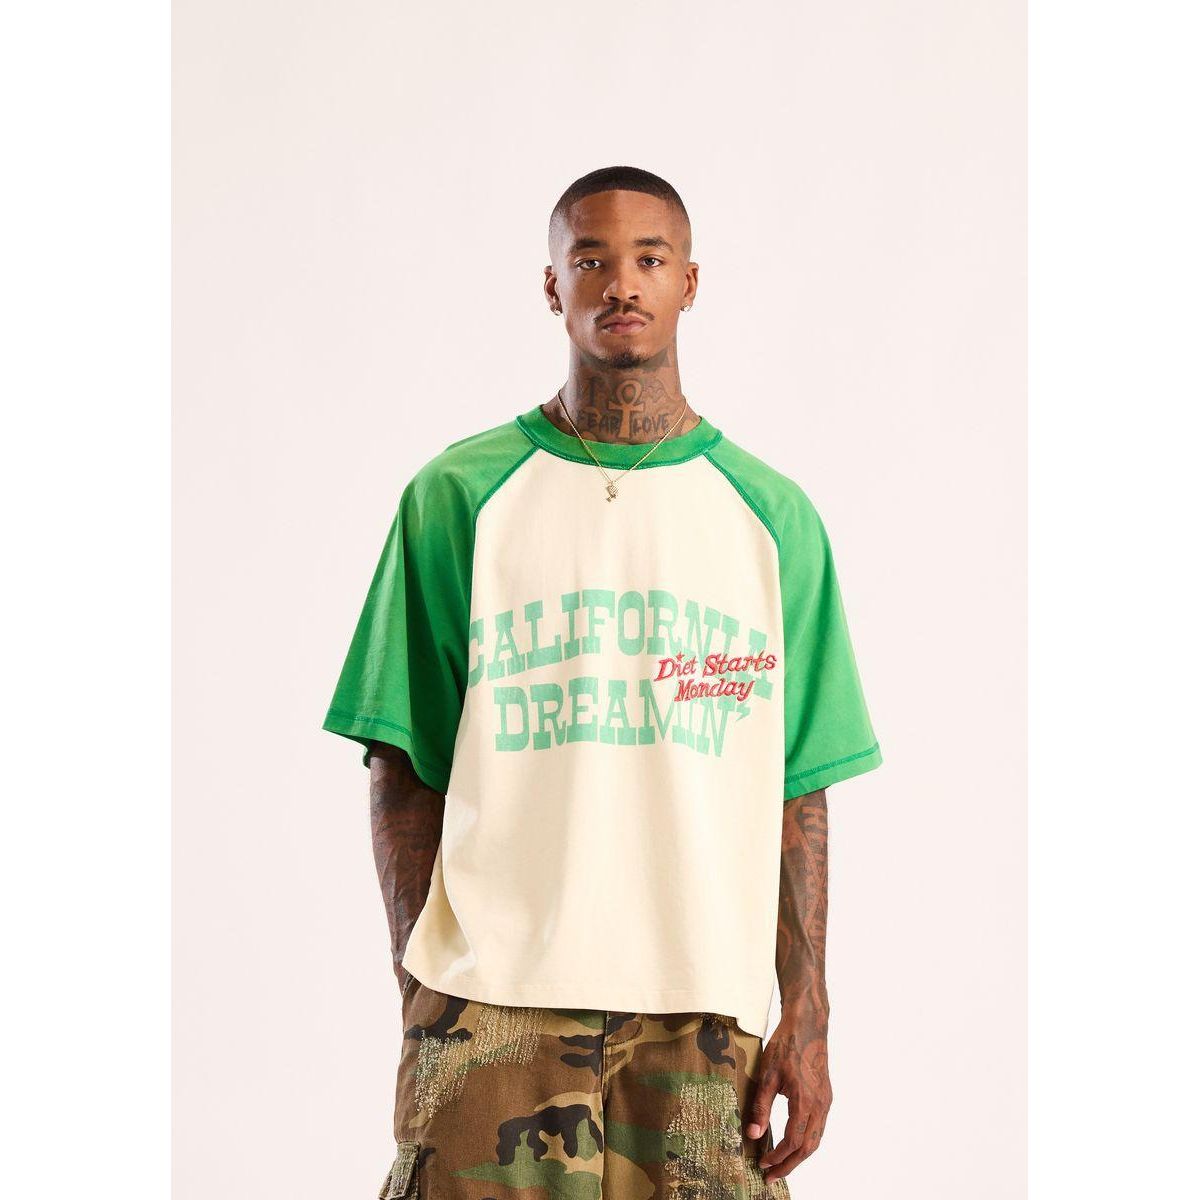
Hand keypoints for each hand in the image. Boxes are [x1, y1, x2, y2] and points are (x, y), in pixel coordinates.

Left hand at [744, 1009, 831, 1183]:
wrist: (808, 1025)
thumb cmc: (785, 1046)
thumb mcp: (767, 1075)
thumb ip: (761, 1107)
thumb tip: (752, 1134)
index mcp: (805, 1102)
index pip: (793, 1141)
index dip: (777, 1157)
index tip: (762, 1163)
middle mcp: (820, 1105)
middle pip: (807, 1147)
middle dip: (789, 1165)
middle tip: (771, 1176)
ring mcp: (826, 1101)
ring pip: (816, 1140)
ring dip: (799, 1156)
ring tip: (781, 1164)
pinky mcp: (826, 1096)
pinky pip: (819, 1128)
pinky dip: (807, 1141)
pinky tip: (794, 1143)